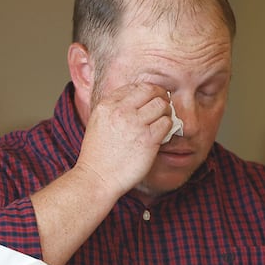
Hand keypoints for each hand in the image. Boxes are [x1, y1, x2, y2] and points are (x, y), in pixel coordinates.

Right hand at [75, 82, 171, 196]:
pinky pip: (167, 123)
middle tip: (162, 107)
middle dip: (160, 97)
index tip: (150, 101)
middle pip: (151, 91)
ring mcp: (135, 124)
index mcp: (107, 105)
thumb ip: (115, 108)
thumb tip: (138, 99)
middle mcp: (121, 111)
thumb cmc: (98, 154)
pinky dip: (167, 127)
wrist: (97, 177)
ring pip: (162, 105)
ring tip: (161, 121)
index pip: (136, 86)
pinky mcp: (148, 139)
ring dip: (166, 112)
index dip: (148, 92)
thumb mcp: (98, 121)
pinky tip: (160, 134)